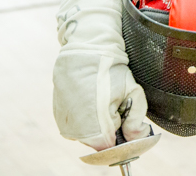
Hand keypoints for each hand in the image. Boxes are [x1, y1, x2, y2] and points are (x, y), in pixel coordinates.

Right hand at [52, 0, 149, 150]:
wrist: (85, 49)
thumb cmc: (112, 69)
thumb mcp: (133, 92)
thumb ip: (137, 120)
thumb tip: (137, 138)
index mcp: (95, 126)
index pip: (111, 147)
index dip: (122, 136)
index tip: (127, 120)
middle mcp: (75, 129)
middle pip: (99, 140)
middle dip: (111, 126)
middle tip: (116, 103)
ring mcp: (64, 122)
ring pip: (87, 133)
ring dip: (98, 121)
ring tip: (103, 96)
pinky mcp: (58, 114)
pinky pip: (76, 123)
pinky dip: (85, 115)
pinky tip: (91, 95)